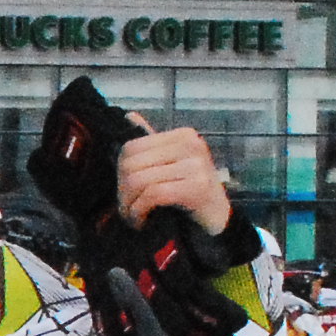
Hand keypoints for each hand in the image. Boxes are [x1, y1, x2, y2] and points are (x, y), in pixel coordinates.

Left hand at [115, 115, 234, 235]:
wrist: (215, 220)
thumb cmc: (188, 194)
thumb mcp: (168, 166)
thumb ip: (150, 145)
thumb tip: (129, 115)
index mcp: (182, 136)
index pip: (130, 148)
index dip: (120, 173)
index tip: (127, 192)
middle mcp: (191, 145)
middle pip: (131, 165)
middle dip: (123, 191)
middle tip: (128, 208)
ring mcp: (196, 165)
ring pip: (139, 180)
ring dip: (130, 205)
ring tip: (135, 216)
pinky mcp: (198, 187)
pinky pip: (153, 194)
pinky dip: (140, 211)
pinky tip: (142, 220)